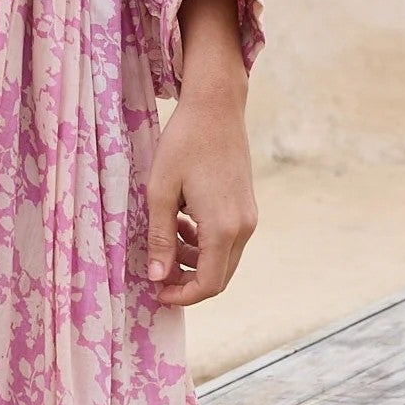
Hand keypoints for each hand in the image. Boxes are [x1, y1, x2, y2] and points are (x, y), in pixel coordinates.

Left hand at [146, 0, 257, 306]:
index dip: (181, 296)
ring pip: (223, 260)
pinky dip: (205, 244)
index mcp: (222, 227)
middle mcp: (242, 227)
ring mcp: (248, 217)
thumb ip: (160, 238)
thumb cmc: (183, 144)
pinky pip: (227, 240)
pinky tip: (182, 224)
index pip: (207, 284)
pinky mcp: (246, 206)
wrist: (216, 107)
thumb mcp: (160, 192)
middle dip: (188, 284)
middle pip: (219, 278)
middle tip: (158, 279)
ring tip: (165, 244)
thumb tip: (158, 277)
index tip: (156, 293)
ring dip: (195, 262)